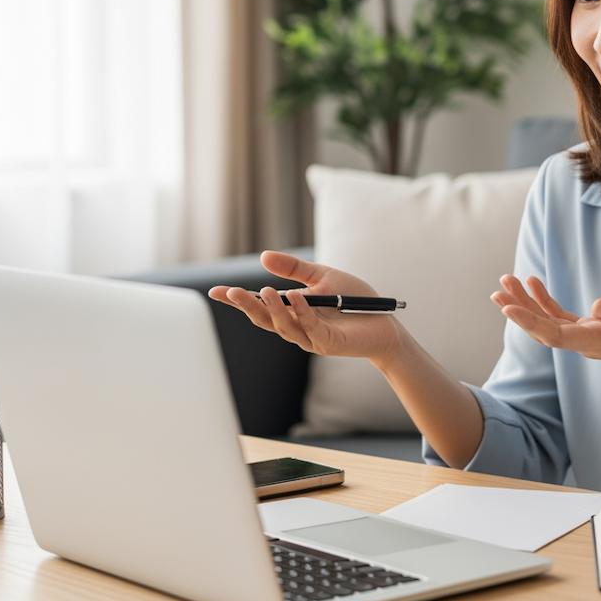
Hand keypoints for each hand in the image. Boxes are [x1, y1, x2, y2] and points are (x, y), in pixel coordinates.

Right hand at [208, 250, 405, 367]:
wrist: (385, 322)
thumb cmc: (354, 300)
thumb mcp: (322, 277)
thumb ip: (294, 269)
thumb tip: (262, 257)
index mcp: (292, 311)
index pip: (259, 307)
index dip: (237, 301)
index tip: (214, 291)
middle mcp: (296, 327)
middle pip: (265, 319)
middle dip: (247, 306)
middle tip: (230, 292)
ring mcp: (311, 338)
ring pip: (284, 326)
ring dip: (273, 309)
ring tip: (264, 291)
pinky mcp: (328, 343)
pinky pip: (311, 327)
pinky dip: (302, 312)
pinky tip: (296, 297)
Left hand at [490, 274, 600, 375]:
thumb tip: (596, 306)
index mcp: (596, 341)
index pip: (553, 334)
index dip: (528, 320)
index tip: (507, 306)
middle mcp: (586, 342)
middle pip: (542, 328)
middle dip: (518, 308)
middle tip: (499, 286)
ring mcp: (587, 337)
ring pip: (547, 322)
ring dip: (526, 303)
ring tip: (507, 281)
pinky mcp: (591, 329)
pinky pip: (560, 317)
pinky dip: (544, 301)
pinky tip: (533, 283)